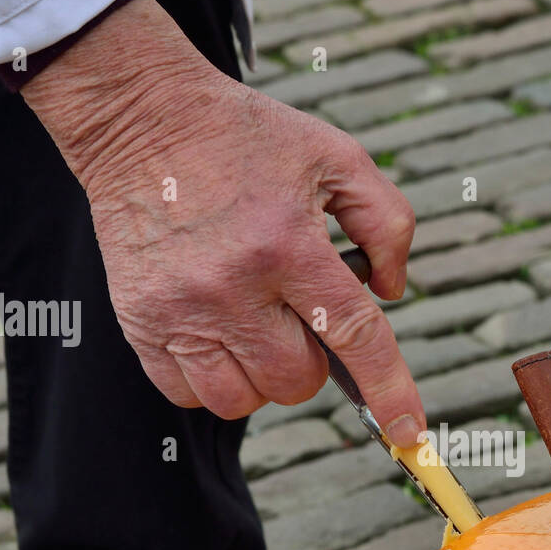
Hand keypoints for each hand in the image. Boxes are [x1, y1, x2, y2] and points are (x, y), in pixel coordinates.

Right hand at [22, 0, 424, 442]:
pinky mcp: (141, 320)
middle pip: (296, 381)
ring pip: (241, 400)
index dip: (388, 390)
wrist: (141, 118)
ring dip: (262, 376)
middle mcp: (234, 284)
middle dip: (313, 363)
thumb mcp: (337, 155)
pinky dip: (211, 379)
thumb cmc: (249, 138)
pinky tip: (217, 334)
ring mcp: (181, 308)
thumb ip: (387, 221)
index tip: (409, 431)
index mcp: (290, 243)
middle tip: (296, 314)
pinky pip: (187, 393)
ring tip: (256, 326)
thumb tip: (392, 293)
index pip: (353, 336)